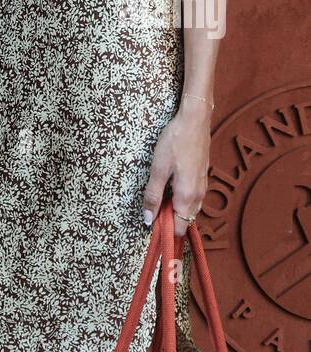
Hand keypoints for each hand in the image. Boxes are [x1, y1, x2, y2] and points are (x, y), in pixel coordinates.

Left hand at [141, 98, 210, 237]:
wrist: (194, 120)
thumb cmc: (175, 142)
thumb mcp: (158, 168)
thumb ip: (153, 195)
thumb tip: (148, 220)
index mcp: (187, 196)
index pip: (178, 228)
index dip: (164, 231)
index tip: (150, 225)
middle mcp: (198, 195)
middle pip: (184, 220)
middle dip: (168, 220)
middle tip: (151, 209)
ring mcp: (203, 186)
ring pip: (189, 208)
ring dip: (174, 209)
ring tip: (158, 197)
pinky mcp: (202, 177)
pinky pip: (192, 197)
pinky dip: (181, 199)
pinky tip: (170, 186)